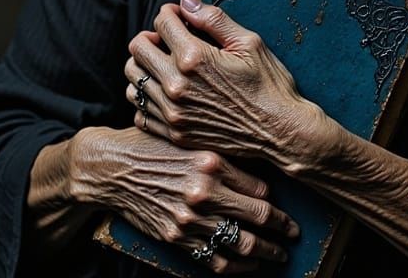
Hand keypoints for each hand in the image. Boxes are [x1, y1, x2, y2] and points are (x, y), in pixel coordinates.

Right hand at [71, 126, 298, 273]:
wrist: (113, 168)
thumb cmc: (154, 148)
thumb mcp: (193, 142)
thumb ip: (226, 161)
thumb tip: (261, 182)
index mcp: (212, 162)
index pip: (260, 189)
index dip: (279, 204)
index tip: (289, 211)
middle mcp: (204, 192)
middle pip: (257, 218)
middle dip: (281, 230)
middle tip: (294, 235)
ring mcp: (190, 219)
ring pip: (240, 244)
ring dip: (265, 252)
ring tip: (278, 255)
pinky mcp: (176, 238)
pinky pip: (213, 260)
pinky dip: (235, 267)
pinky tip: (247, 265)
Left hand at [125, 0, 318, 161]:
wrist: (280, 132)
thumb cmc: (269, 84)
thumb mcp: (248, 42)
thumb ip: (213, 19)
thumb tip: (186, 1)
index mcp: (195, 58)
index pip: (162, 22)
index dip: (170, 13)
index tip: (181, 16)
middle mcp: (177, 86)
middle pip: (138, 49)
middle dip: (152, 36)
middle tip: (169, 38)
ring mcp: (173, 113)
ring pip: (134, 79)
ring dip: (146, 66)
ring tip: (166, 64)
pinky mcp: (174, 133)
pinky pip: (140, 111)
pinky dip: (147, 97)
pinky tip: (166, 91)